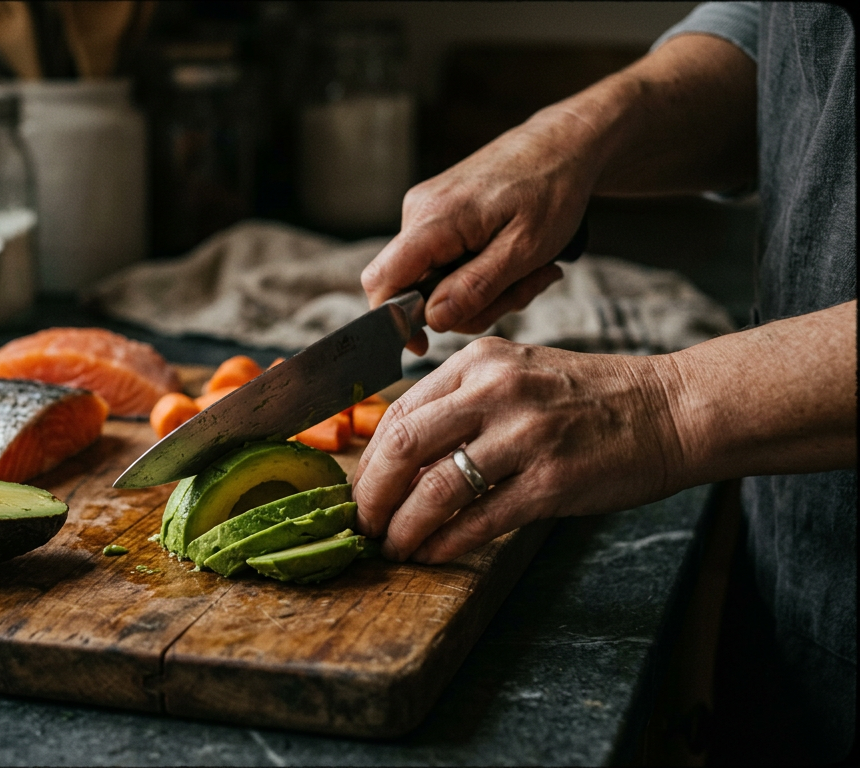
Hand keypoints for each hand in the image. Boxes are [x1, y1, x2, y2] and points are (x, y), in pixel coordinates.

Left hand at [352, 337, 683, 562]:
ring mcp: (526, 436)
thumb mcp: (518, 375)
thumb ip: (461, 405)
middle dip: (371, 494)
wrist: (672, 409)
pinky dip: (445, 543)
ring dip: (404, 527)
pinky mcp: (553, 481)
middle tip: (363, 524)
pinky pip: (480, 519)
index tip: (361, 491)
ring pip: (435, 488)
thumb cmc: (589, 398)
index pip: (399, 411)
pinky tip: (431, 554)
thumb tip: (398, 461)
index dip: (370, 459)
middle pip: (403, 445)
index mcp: (480, 362)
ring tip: (393, 547)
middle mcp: (498, 391)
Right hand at [362, 107, 600, 355]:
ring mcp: (426, 210)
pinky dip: (478, 272)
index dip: (394, 321)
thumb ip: (476, 287)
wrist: (565, 142)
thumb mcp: (525, 249)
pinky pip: (444, 261)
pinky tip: (512, 259)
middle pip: (412, 288)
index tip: (425, 345)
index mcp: (434, 218)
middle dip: (464, 306)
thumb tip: (432, 320)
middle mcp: (419, 211)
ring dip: (481, 290)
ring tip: (530, 271)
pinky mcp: (439, 213)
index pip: (381, 281)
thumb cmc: (554, 189)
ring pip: (433, 278)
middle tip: (522, 292)